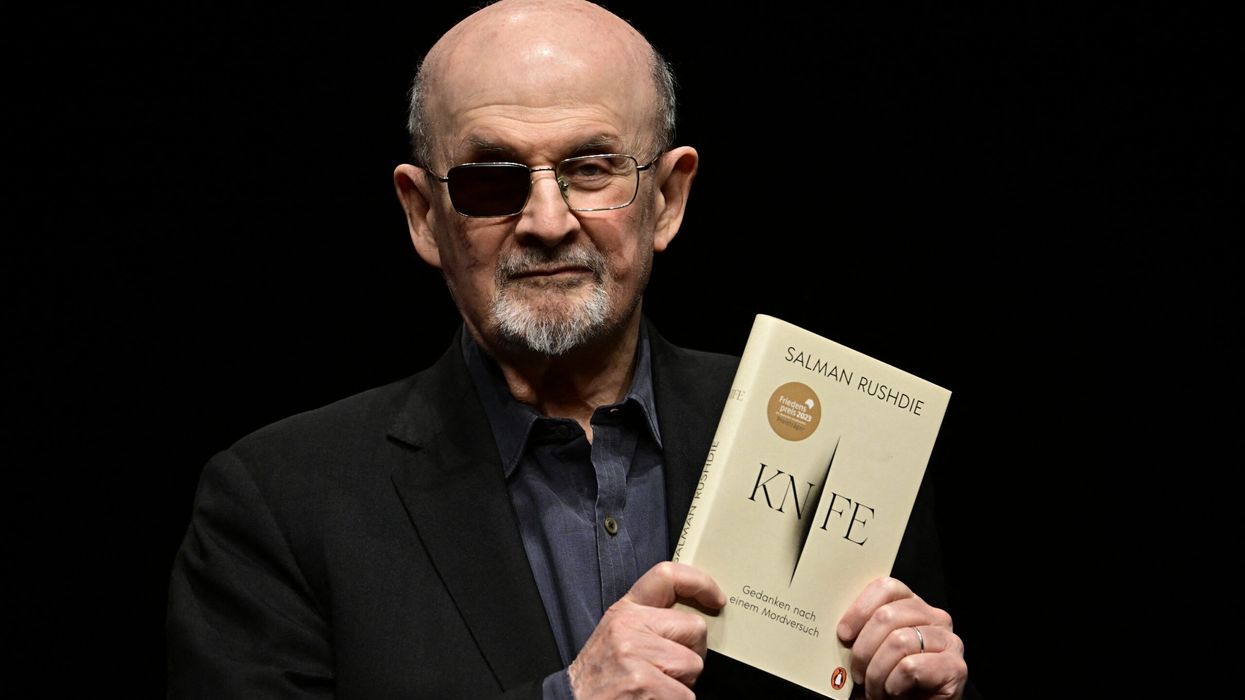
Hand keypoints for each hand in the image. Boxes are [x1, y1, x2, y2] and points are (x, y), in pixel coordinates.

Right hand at [568, 561, 724, 699]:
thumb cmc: (601, 678)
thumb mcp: (617, 637)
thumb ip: (650, 623)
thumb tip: (691, 621)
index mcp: (624, 611)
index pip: (666, 576)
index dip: (700, 582)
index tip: (717, 598)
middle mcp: (628, 627)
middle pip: (694, 627)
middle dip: (691, 652)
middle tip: (667, 670)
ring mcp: (636, 656)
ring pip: (694, 664)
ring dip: (683, 683)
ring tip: (655, 688)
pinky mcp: (645, 685)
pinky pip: (687, 696)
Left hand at [837, 577, 966, 699]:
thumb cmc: (891, 682)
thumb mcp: (872, 650)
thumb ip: (862, 632)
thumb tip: (841, 627)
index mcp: (913, 606)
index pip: (886, 587)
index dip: (860, 609)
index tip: (844, 634)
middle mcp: (936, 618)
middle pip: (888, 615)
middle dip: (863, 649)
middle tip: (857, 674)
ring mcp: (949, 641)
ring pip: (898, 641)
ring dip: (877, 672)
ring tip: (875, 689)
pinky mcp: (956, 668)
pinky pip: (911, 667)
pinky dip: (893, 684)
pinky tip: (895, 692)